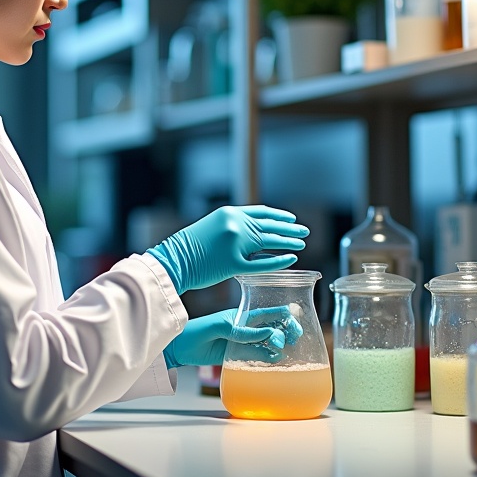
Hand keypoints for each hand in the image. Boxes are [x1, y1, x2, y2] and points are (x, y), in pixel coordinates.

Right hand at [145, 205, 307, 294]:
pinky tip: (292, 259)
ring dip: (288, 241)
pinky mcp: (234, 264)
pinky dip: (279, 260)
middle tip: (305, 231)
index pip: (261, 211)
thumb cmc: (188, 247)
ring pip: (269, 241)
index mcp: (229, 213)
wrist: (172, 261)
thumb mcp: (212, 227)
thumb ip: (233, 227)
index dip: (278, 215)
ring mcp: (235, 244)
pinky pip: (262, 263)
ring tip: (303, 243)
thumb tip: (253, 232)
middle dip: (289, 228)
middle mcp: (234, 224)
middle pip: (269, 225)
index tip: (291, 219)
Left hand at [163, 306, 303, 368]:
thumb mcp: (220, 328)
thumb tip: (269, 333)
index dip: (282, 315)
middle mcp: (245, 328)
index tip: (295, 319)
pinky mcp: (238, 356)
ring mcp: (243, 342)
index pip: (266, 313)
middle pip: (272, 328)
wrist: (180, 349)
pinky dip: (267, 358)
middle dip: (285, 331)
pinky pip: (257, 356)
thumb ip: (243, 332)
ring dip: (278, 346)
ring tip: (285, 350)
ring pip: (267, 343)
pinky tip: (274, 360)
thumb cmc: (197, 330)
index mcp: (241, 316)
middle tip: (294, 338)